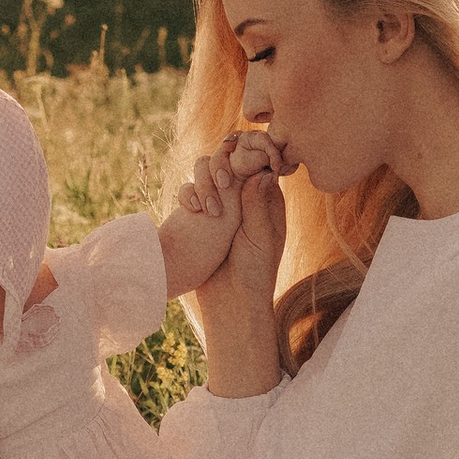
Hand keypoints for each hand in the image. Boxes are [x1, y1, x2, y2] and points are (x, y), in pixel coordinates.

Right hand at [188, 130, 285, 393]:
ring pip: (209, 174)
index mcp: (267, 202)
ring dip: (205, 180)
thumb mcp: (259, 240)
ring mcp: (221, 206)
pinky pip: (192, 192)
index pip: (259, 164)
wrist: (229, 304)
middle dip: (222, 166)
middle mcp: (245, 199)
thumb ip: (258, 205)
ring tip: (208, 206)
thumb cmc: (253, 275)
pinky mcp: (200, 216)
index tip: (241, 157)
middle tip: (223, 183)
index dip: (250, 154)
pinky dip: (190, 193)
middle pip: (230, 163)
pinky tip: (192, 209)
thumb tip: (263, 171)